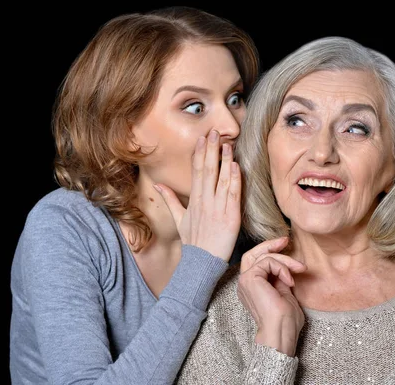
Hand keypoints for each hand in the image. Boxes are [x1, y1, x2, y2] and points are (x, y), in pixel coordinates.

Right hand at [153, 130, 240, 261]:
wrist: (201, 262)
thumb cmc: (193, 241)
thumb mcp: (179, 219)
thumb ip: (170, 199)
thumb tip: (158, 185)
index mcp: (194, 200)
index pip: (196, 171)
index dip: (200, 153)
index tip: (202, 138)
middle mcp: (205, 201)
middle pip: (207, 170)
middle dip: (211, 150)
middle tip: (215, 132)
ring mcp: (217, 208)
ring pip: (221, 179)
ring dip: (224, 160)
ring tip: (227, 144)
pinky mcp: (230, 216)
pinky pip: (232, 194)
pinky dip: (234, 179)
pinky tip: (236, 166)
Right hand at [237, 237, 306, 355]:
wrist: (280, 331)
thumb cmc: (286, 320)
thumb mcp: (285, 293)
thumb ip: (281, 279)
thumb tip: (287, 266)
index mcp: (252, 287)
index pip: (257, 262)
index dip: (270, 251)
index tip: (287, 246)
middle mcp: (245, 283)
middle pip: (253, 253)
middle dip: (270, 244)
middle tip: (286, 240)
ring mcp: (245, 280)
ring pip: (263, 256)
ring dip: (285, 260)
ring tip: (299, 269)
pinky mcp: (250, 278)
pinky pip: (267, 262)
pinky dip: (282, 268)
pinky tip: (289, 281)